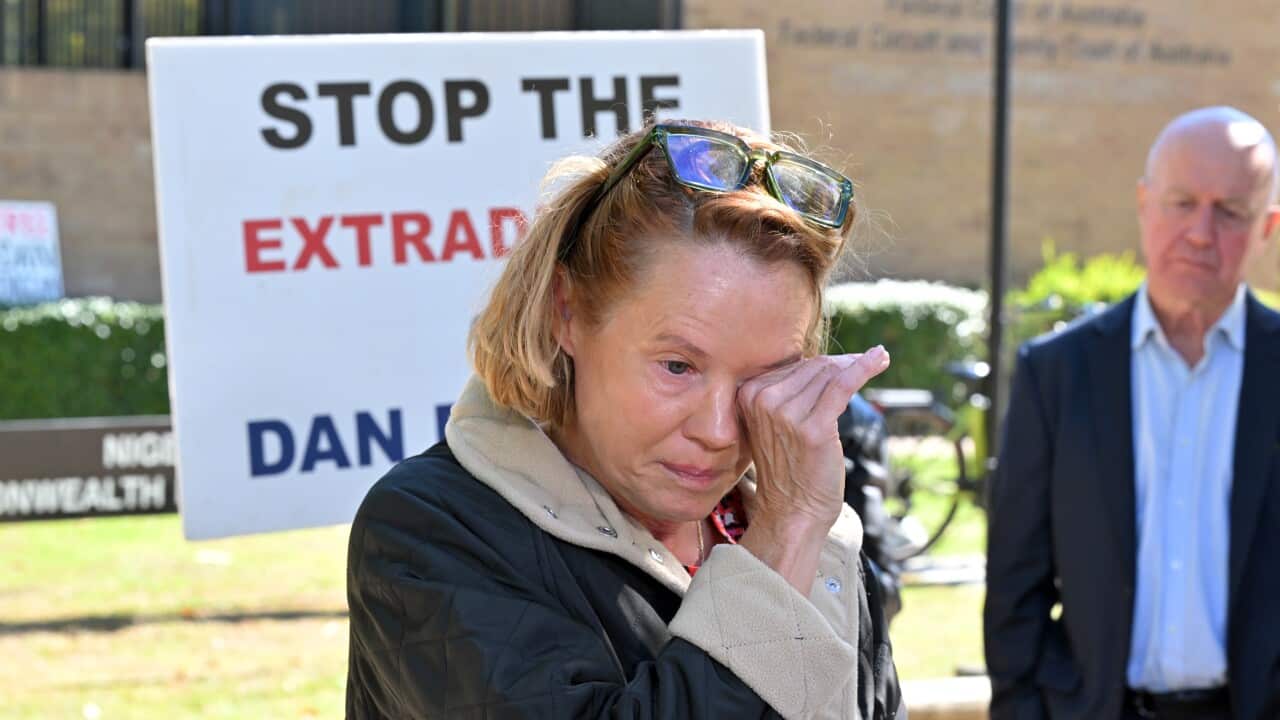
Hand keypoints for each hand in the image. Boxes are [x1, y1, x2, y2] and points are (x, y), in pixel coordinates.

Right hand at [735, 347, 889, 591]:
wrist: (792, 511)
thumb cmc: (791, 467)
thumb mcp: (776, 423)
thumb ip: (790, 392)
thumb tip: (832, 361)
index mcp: (748, 395)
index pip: (795, 365)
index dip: (826, 364)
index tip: (849, 363)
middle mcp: (763, 401)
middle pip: (813, 366)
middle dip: (843, 364)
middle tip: (866, 364)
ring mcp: (786, 414)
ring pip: (829, 374)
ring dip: (857, 365)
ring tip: (877, 360)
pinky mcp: (814, 428)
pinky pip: (843, 386)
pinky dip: (864, 368)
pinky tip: (879, 358)